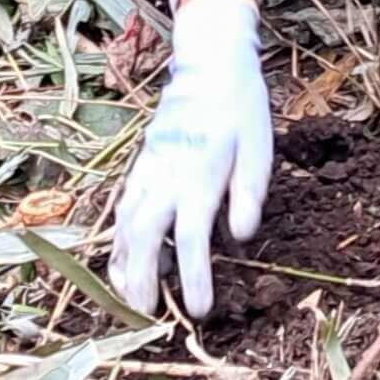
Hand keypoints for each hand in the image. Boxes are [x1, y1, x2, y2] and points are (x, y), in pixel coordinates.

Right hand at [108, 0, 274, 318]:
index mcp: (200, 173)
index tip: (199, 310)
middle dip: (142, 278)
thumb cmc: (241, 107)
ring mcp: (149, 168)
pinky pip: (123, 206)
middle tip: (147, 316)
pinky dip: (119, 237)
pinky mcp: (141, 163)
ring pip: (126, 222)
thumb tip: (240, 236)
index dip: (195, 276)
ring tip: (128, 299)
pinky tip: (122, 261)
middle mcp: (167, 174)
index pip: (193, 236)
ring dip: (124, 262)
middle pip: (144, 234)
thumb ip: (249, 191)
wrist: (210, 63)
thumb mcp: (260, 145)